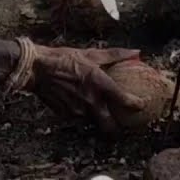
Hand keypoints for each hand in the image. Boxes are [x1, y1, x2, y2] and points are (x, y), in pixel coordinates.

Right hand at [29, 46, 143, 126]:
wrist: (37, 69)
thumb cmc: (65, 59)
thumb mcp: (92, 54)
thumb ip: (116, 55)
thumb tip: (136, 52)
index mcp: (99, 84)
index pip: (125, 101)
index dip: (137, 105)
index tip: (143, 104)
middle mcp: (90, 101)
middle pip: (110, 126)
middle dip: (118, 127)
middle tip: (122, 122)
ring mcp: (77, 111)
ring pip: (94, 123)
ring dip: (99, 119)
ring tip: (101, 112)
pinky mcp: (66, 115)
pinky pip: (80, 119)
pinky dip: (84, 115)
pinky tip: (83, 105)